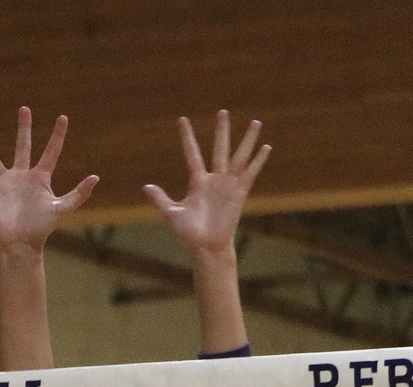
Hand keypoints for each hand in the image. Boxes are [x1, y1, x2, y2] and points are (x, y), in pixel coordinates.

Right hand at [0, 107, 98, 252]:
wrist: (21, 243)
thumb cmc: (41, 228)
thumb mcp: (61, 208)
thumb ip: (78, 194)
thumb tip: (95, 178)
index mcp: (40, 178)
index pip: (51, 151)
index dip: (57, 135)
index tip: (63, 117)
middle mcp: (21, 176)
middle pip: (23, 146)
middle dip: (24, 127)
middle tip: (24, 108)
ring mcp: (4, 182)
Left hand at [143, 111, 269, 257]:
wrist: (206, 248)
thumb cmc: (189, 234)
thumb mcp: (172, 214)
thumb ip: (161, 199)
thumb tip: (146, 186)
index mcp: (197, 181)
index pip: (192, 153)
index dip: (187, 137)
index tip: (182, 119)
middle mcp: (214, 179)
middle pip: (219, 149)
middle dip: (221, 131)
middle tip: (222, 111)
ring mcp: (228, 185)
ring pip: (239, 156)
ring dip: (247, 140)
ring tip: (255, 122)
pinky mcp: (240, 193)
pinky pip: (250, 174)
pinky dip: (258, 161)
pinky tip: (266, 147)